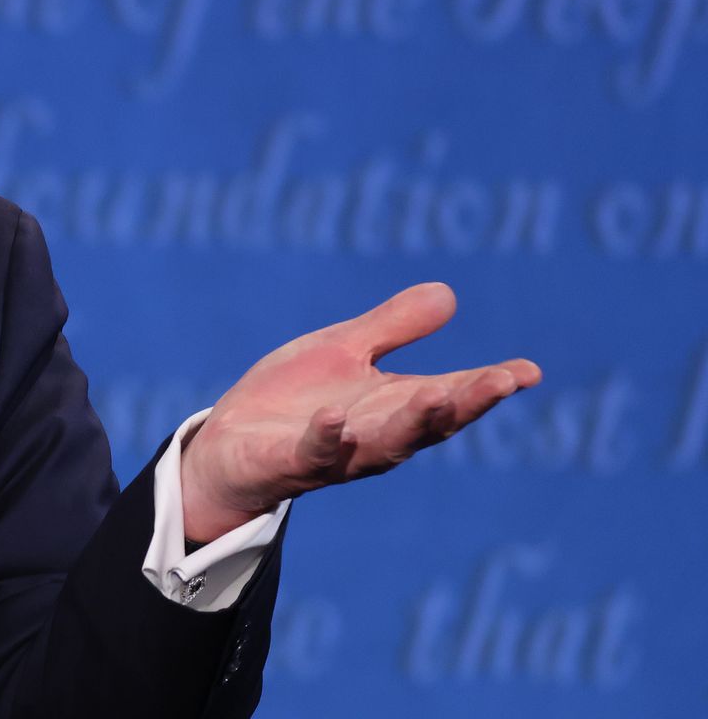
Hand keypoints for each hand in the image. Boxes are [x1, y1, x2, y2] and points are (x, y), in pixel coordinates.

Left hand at [179, 282, 541, 543]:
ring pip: (382, 444)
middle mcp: (374, 436)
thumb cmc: (293, 401)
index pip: (450, 396)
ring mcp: (334, 454)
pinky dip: (326, 439)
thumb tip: (448, 293)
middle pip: (428, 423)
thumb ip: (392, 327)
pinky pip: (311, 454)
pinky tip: (336, 418)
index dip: (488, 385)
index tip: (528, 370)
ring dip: (411, 423)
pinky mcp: (288, 463)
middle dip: (464, 403)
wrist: (228, 448)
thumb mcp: (342, 351)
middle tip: (501, 382)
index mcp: (392, 407)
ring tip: (440, 394)